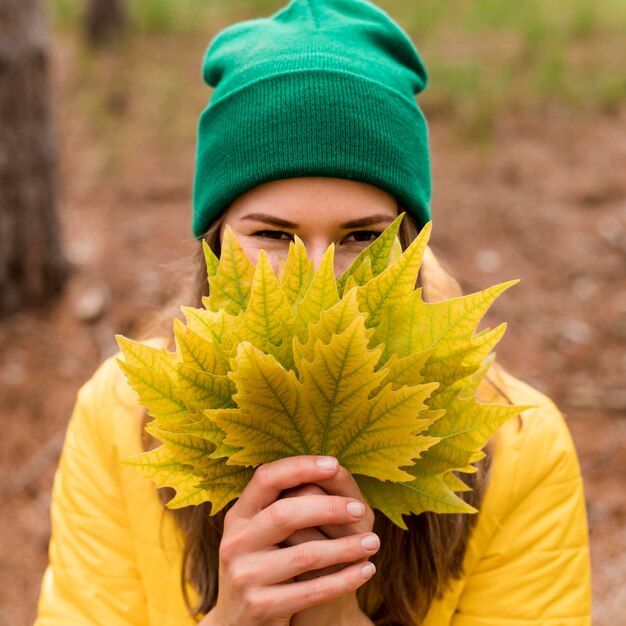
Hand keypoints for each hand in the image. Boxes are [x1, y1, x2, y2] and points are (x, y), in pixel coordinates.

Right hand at [199, 456, 378, 625]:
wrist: (237, 624)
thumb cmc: (262, 565)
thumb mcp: (260, 533)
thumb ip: (283, 504)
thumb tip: (332, 469)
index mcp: (238, 516)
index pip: (265, 478)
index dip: (300, 467)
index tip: (334, 463)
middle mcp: (235, 542)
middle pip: (285, 514)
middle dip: (329, 508)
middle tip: (361, 509)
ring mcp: (245, 576)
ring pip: (305, 554)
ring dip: (346, 547)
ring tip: (373, 542)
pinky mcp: (261, 607)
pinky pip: (313, 591)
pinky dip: (345, 579)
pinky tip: (366, 570)